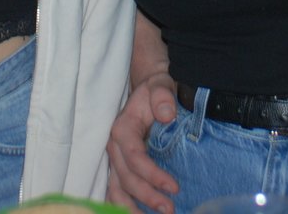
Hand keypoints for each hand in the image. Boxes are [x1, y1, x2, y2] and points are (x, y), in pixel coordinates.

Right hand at [105, 71, 178, 213]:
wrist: (147, 91)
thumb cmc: (155, 90)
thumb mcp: (161, 85)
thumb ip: (162, 96)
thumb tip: (167, 115)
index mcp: (123, 128)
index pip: (134, 157)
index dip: (152, 175)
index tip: (174, 187)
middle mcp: (114, 147)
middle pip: (126, 178)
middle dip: (147, 196)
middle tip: (170, 209)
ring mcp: (114, 159)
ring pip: (116, 190)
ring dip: (132, 208)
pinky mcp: (118, 167)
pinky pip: (115, 191)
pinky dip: (123, 206)